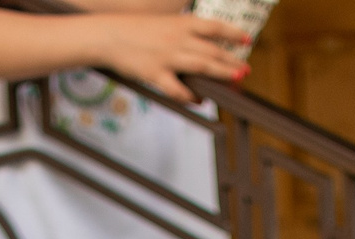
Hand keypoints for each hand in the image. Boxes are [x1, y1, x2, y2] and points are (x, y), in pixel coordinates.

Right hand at [97, 14, 248, 99]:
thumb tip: (200, 41)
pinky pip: (178, 89)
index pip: (215, 26)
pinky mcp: (155, 74)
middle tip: (245, 70)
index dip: (233, 33)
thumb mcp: (162, 21)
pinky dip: (190, 96)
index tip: (247, 40)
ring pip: (202, 67)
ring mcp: (167, 57)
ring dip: (222, 75)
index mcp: (180, 23)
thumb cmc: (134, 28)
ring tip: (235, 81)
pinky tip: (199, 100)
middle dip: (232, 61)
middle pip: (213, 50)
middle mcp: (178, 39)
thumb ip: (182, 30)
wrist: (107, 34)